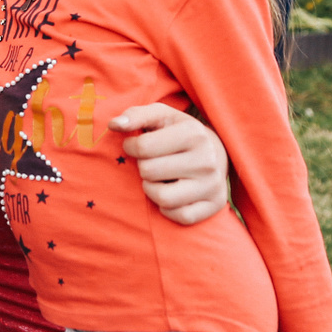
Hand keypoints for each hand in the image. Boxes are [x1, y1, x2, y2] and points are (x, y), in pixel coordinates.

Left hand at [112, 103, 228, 223]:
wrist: (217, 151)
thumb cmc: (179, 132)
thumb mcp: (160, 116)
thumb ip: (135, 115)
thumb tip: (114, 125)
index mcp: (193, 133)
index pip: (142, 147)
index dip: (131, 147)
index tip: (136, 146)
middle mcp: (207, 160)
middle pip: (149, 172)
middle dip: (143, 167)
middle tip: (151, 162)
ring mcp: (213, 185)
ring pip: (163, 198)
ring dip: (151, 189)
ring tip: (157, 179)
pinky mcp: (215, 205)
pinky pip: (180, 216)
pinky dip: (169, 208)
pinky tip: (170, 193)